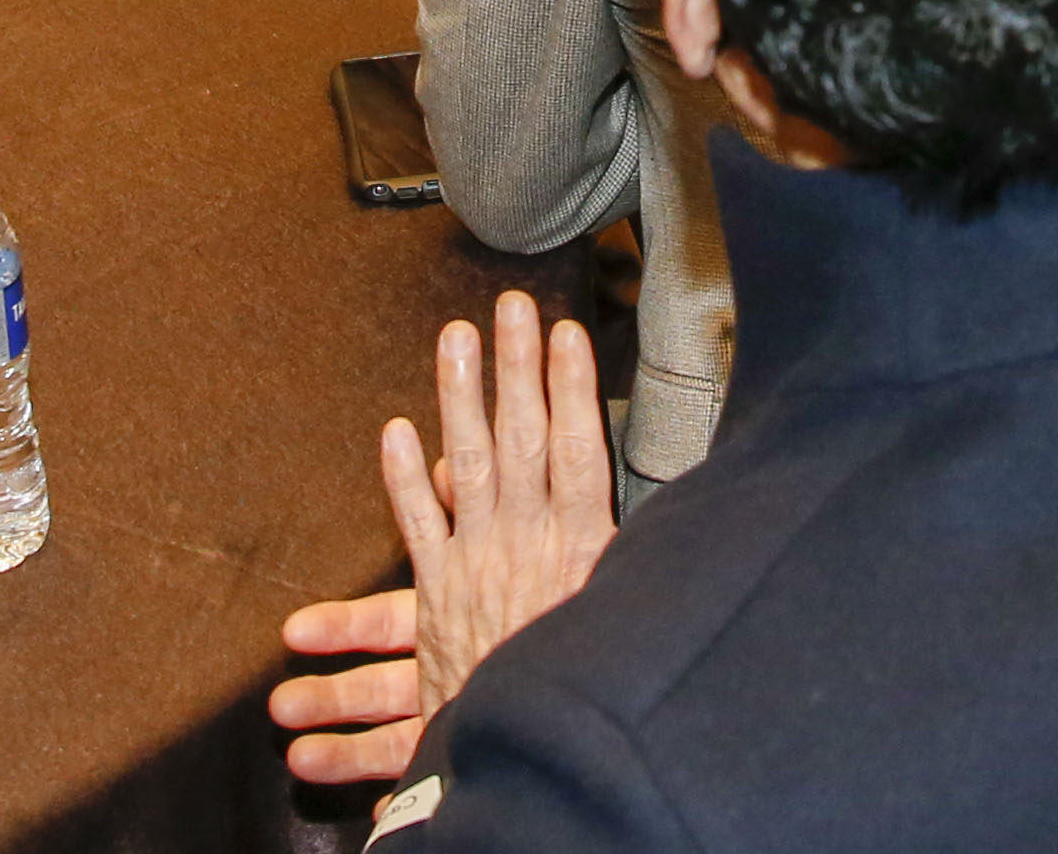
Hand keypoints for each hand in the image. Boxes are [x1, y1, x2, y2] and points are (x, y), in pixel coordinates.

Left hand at [266, 292, 615, 783]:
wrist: (531, 752)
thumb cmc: (587, 683)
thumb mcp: (626, 611)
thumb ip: (629, 556)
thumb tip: (661, 509)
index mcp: (584, 545)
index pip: (579, 447)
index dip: (571, 387)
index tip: (566, 334)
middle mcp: (530, 542)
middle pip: (524, 438)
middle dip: (518, 366)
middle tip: (511, 306)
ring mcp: (479, 561)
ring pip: (468, 462)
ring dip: (460, 396)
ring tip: (456, 337)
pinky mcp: (438, 594)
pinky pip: (419, 524)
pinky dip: (405, 477)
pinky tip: (396, 430)